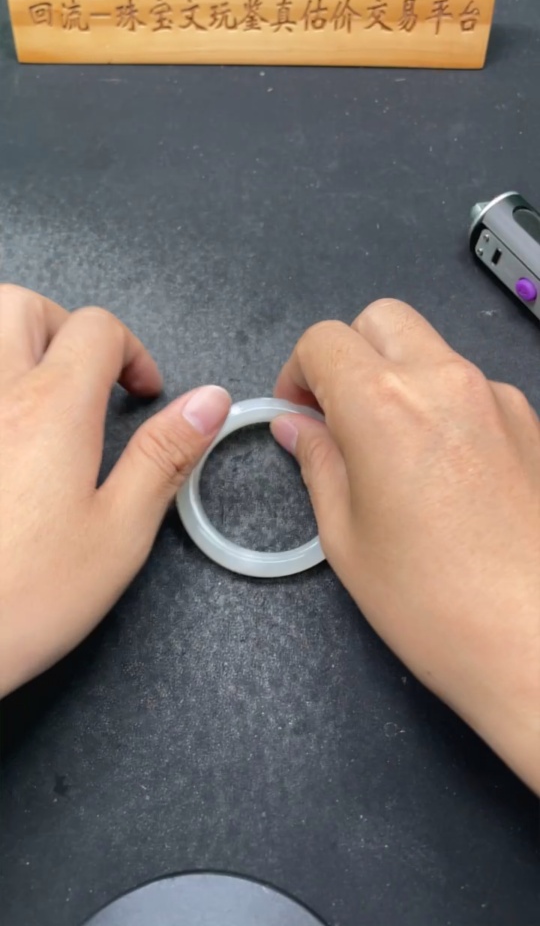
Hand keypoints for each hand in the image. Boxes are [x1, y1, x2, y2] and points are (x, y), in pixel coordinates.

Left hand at [0, 285, 230, 695]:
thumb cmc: (20, 599)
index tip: (143, 393)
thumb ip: (164, 456)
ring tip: (37, 390)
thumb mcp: (117, 534)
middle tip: (87, 377)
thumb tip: (209, 402)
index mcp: (51, 410)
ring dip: (13, 343)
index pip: (95, 329)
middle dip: (63, 326)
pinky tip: (3, 428)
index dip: (132, 352)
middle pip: (21, 306)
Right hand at [272, 299, 539, 792]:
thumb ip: (318, 464)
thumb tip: (299, 428)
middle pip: (383, 320)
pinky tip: (446, 474)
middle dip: (350, 354)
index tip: (299, 412)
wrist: (537, 645)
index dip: (298, 372)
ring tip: (394, 453)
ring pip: (433, 351)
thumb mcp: (346, 538)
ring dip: (401, 379)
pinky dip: (446, 407)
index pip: (325, 339)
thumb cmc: (438, 606)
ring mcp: (499, 399)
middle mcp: (447, 382)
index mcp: (385, 403)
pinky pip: (474, 389)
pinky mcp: (533, 425)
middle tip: (339, 416)